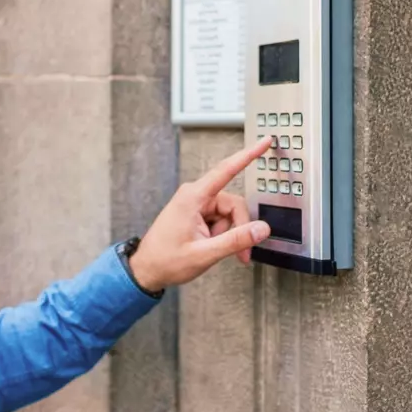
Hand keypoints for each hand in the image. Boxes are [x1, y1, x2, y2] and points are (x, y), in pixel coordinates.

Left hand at [128, 135, 272, 292]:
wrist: (147, 270)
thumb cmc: (166, 260)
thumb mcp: (204, 253)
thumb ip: (236, 240)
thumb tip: (261, 228)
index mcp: (193, 197)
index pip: (226, 170)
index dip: (248, 155)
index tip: (264, 142)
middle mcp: (195, 195)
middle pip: (234, 204)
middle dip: (240, 229)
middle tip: (241, 253)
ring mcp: (196, 204)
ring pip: (229, 214)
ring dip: (229, 235)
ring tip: (215, 251)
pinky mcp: (198, 213)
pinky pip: (221, 220)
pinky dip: (222, 235)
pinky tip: (211, 246)